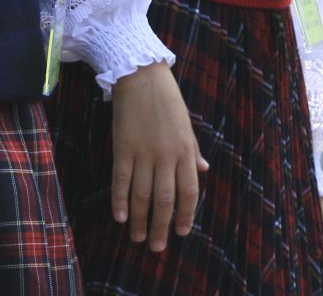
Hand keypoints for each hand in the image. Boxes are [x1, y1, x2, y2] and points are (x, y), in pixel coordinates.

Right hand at [109, 63, 205, 251]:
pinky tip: (119, 217)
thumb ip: (194, 151)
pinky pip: (121, 180)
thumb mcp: (186, 125)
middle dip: (161, 227)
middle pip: (164, 200)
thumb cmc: (166, 100)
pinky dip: (120, 201)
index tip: (181, 233)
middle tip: (156, 248)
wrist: (140, 75)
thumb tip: (203, 172)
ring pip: (142, 195)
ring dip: (139, 220)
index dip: (186, 216)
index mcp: (186, 151)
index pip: (189, 192)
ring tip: (136, 238)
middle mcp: (167, 155)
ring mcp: (144, 152)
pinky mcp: (123, 147)